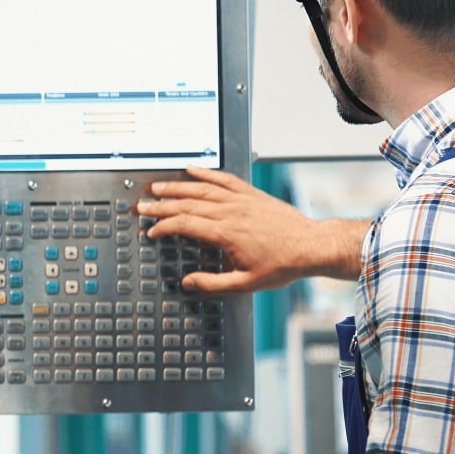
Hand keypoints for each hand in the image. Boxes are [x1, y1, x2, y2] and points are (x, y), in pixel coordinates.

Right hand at [135, 166, 365, 293]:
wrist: (311, 246)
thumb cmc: (283, 264)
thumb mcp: (246, 284)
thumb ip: (213, 283)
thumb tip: (188, 282)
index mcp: (226, 234)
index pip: (185, 224)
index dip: (163, 227)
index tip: (151, 232)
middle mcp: (231, 212)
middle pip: (187, 203)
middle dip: (161, 205)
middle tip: (142, 207)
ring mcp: (241, 200)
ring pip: (201, 188)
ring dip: (176, 187)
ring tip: (157, 187)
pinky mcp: (251, 194)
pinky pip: (224, 179)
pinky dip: (206, 172)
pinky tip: (192, 169)